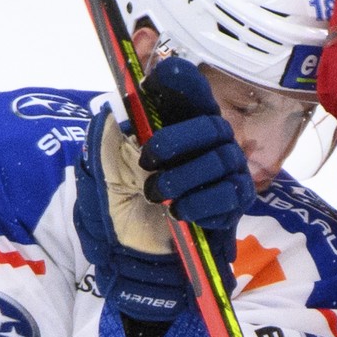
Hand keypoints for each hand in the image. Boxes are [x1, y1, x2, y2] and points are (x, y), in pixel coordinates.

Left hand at [74, 57, 253, 320]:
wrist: (132, 259)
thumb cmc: (118, 210)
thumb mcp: (102, 169)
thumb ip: (107, 135)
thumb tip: (114, 104)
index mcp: (173, 125)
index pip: (189, 89)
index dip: (182, 81)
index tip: (164, 77)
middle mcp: (206, 144)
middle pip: (211, 124)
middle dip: (177, 140)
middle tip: (146, 161)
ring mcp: (226, 172)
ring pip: (222, 159)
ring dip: (184, 178)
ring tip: (156, 196)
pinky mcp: (235, 203)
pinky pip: (229, 194)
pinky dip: (201, 203)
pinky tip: (181, 213)